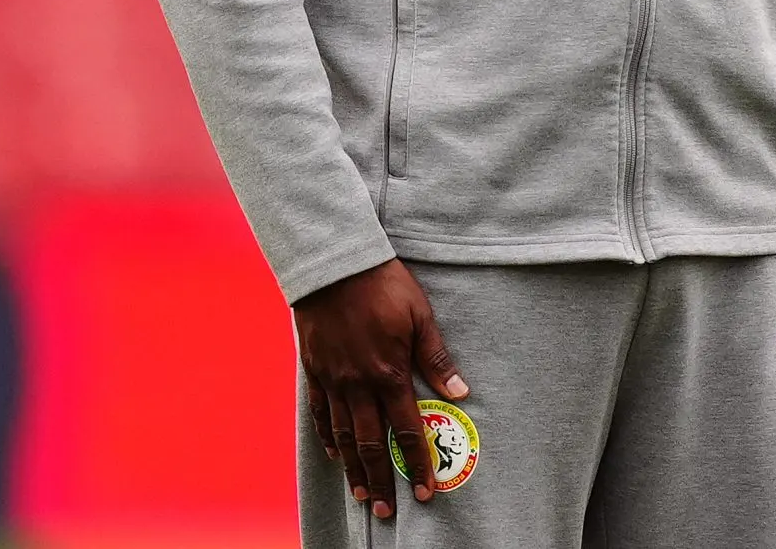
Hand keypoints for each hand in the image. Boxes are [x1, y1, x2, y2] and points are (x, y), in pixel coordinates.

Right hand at [295, 258, 469, 514]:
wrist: (332, 265)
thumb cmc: (383, 284)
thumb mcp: (419, 315)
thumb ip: (437, 357)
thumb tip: (461, 391)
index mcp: (389, 373)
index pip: (406, 431)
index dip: (418, 464)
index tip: (426, 492)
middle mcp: (358, 385)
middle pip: (370, 445)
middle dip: (382, 481)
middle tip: (388, 511)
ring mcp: (333, 381)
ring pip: (342, 437)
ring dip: (353, 470)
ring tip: (362, 494)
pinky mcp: (315, 372)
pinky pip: (319, 414)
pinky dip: (327, 439)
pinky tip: (335, 455)